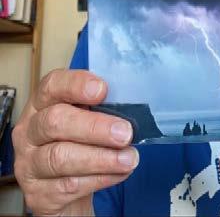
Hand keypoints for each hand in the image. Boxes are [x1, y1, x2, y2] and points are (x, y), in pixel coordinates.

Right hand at [12, 69, 138, 215]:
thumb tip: (130, 105)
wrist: (61, 191)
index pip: (52, 85)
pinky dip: (101, 178)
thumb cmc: (77, 143)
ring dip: (101, 158)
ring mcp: (29, 164)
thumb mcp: (85, 119)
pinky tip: (120, 173)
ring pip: (61, 157)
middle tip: (125, 133)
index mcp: (41, 104)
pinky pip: (70, 185)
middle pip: (55, 122)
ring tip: (129, 158)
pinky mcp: (38, 194)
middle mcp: (29, 131)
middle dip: (94, 127)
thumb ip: (100, 108)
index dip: (76, 85)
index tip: (102, 90)